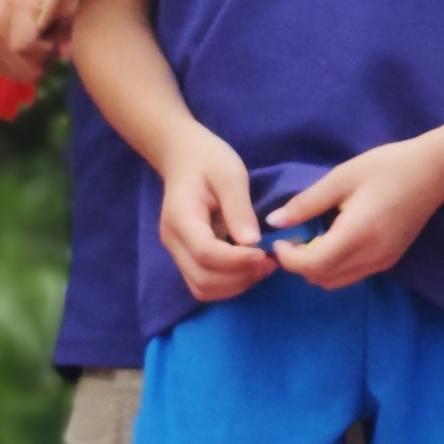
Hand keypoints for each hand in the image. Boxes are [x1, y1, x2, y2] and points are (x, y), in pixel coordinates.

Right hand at [155, 132, 274, 300]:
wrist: (183, 156)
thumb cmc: (209, 160)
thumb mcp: (230, 175)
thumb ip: (239, 209)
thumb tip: (252, 242)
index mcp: (181, 218)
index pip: (206, 253)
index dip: (237, 261)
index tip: (265, 254)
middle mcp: (173, 241)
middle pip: (202, 279)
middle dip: (240, 277)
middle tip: (269, 262)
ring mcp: (177, 251)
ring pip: (202, 287)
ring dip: (235, 285)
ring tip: (262, 266)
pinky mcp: (185, 256)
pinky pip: (204, 282)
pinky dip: (228, 283)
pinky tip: (249, 267)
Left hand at [265, 137, 443, 289]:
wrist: (434, 171)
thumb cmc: (386, 167)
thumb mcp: (341, 178)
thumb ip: (306, 203)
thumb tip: (275, 222)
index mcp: (357, 234)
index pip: (312, 265)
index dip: (288, 258)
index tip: (280, 239)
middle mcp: (371, 256)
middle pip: (322, 279)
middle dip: (300, 264)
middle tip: (294, 237)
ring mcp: (383, 262)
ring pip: (336, 282)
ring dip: (317, 267)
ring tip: (314, 238)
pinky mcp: (390, 260)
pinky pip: (352, 274)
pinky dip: (335, 266)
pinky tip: (336, 240)